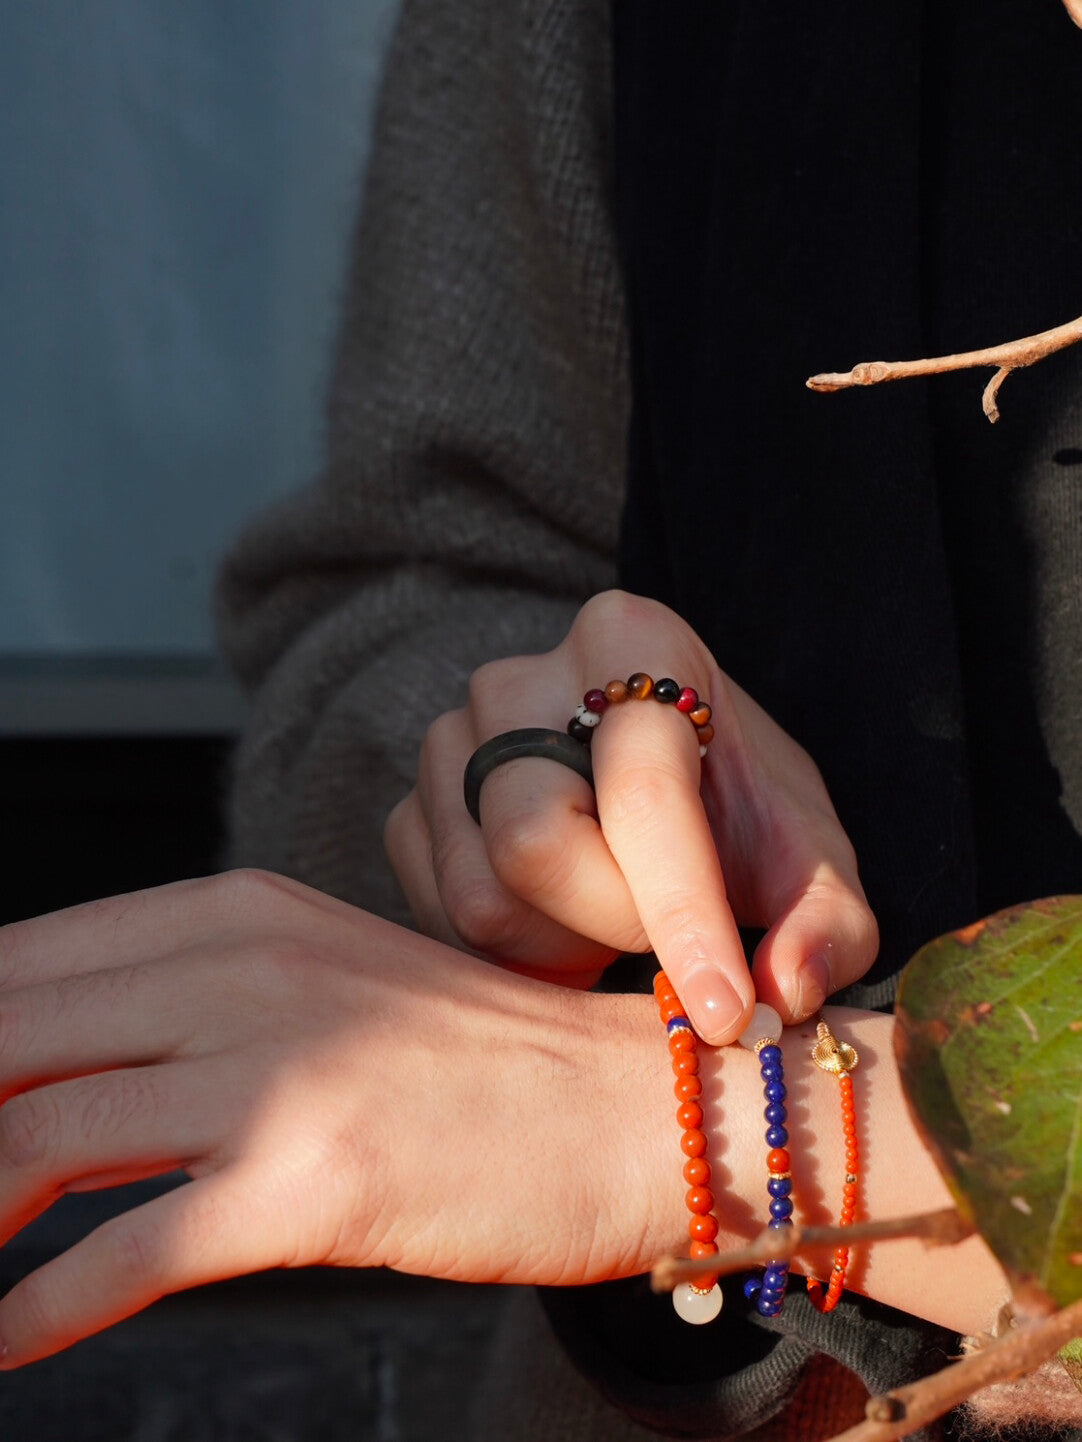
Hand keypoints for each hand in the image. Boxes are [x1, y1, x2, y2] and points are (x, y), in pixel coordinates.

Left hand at [0, 870, 671, 1367]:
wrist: (626, 1104)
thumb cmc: (478, 1056)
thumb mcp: (320, 983)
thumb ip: (188, 1009)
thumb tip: (51, 1074)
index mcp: (235, 913)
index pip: (22, 960)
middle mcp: (243, 970)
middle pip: (11, 1037)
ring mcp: (279, 1070)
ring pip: (40, 1138)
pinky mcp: (315, 1180)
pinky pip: (128, 1253)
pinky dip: (41, 1310)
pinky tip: (10, 1342)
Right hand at [385, 589, 877, 1042]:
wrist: (658, 773)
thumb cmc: (735, 807)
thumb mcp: (807, 853)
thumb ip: (826, 922)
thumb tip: (786, 993)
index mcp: (632, 642)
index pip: (640, 790)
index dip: (682, 910)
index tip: (723, 1010)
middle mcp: (519, 678)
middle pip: (533, 844)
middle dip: (611, 924)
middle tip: (661, 937)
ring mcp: (449, 741)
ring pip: (479, 894)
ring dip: (561, 948)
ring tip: (614, 921)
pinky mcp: (409, 808)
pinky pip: (438, 917)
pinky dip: (511, 951)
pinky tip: (564, 923)